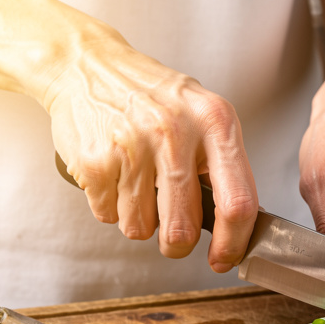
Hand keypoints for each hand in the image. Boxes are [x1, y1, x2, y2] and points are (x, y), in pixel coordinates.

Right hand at [42, 30, 258, 272]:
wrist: (86, 64)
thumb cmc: (152, 97)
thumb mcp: (202, 114)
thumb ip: (222, 163)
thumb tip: (235, 228)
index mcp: (216, 122)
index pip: (238, 202)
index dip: (233, 243)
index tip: (224, 259)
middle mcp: (176, 133)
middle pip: (183, 228)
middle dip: (176, 244)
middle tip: (172, 236)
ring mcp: (133, 147)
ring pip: (140, 228)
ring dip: (137, 219)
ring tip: (136, 184)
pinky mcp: (96, 161)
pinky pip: (107, 215)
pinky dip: (109, 205)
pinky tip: (112, 173)